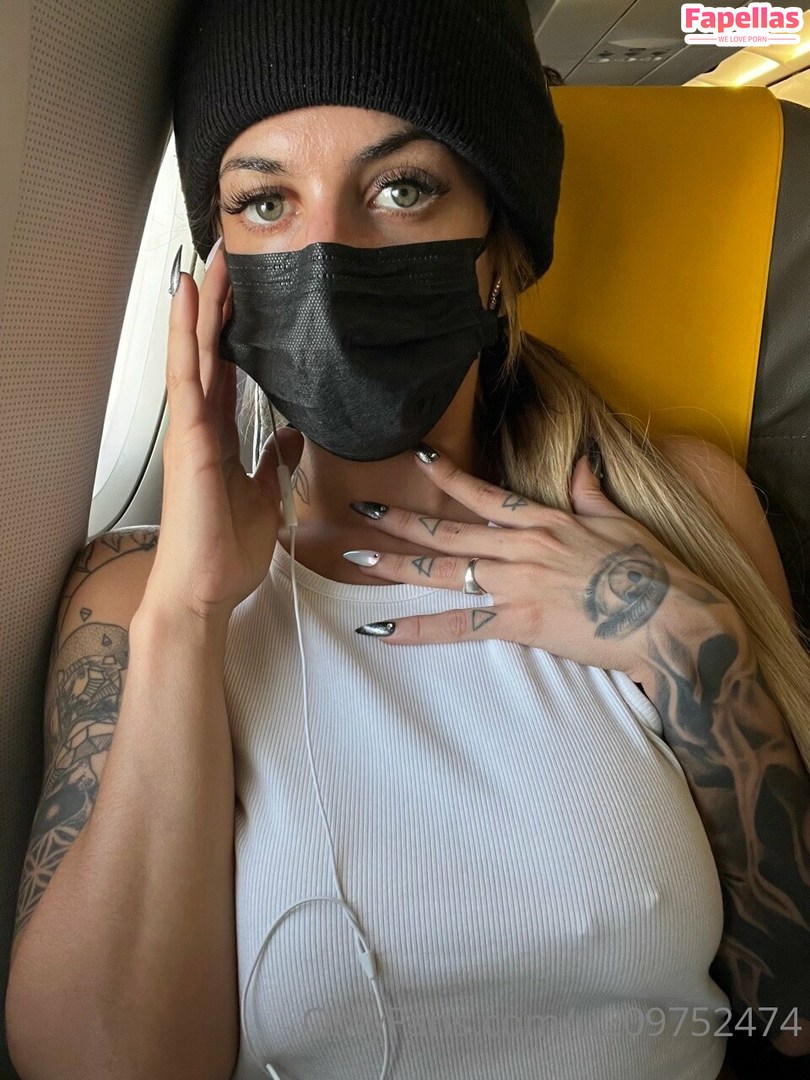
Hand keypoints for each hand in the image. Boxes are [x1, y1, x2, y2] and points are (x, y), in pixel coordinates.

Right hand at [141, 244, 303, 625]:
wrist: (204, 590)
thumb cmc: (226, 549)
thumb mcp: (264, 494)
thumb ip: (273, 459)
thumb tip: (292, 432)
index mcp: (218, 436)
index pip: (227, 368)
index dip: (233, 329)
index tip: (247, 292)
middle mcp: (200, 425)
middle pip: (210, 351)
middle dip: (219, 305)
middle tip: (231, 256)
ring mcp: (190, 430)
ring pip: (194, 354)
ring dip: (201, 307)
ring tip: (210, 260)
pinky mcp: (187, 440)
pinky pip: (187, 378)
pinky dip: (186, 337)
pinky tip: (188, 302)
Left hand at [348, 444, 728, 681]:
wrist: (670, 620)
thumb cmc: (653, 572)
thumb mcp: (623, 523)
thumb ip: (592, 493)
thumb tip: (581, 463)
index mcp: (546, 521)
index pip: (485, 494)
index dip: (447, 477)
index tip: (415, 461)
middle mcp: (522, 547)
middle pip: (449, 531)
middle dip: (399, 521)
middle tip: (358, 510)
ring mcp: (517, 585)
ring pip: (444, 571)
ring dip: (395, 565)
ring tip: (355, 559)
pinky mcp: (519, 624)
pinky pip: (457, 626)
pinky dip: (418, 628)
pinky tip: (382, 630)